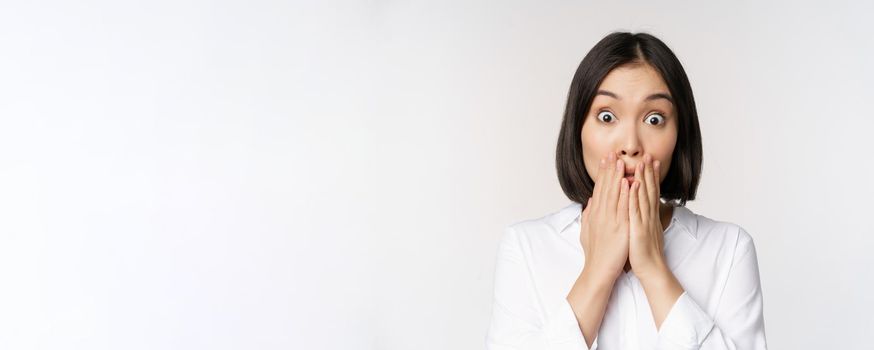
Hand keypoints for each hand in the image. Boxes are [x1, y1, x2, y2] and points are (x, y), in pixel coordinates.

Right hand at [579, 152, 629, 280]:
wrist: (598, 270)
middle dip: (609, 169)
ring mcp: (609, 220)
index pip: (599, 189)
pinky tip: (627, 183)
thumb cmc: (595, 253)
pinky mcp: (619, 228)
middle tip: (612, 153)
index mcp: (595, 214)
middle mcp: (600, 214)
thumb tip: (590, 201)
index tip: (606, 159)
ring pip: (613, 194)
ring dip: (617, 177)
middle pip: (605, 187)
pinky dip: (625, 194)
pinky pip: (623, 208)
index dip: (603, 173)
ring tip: (620, 161)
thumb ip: (589, 214)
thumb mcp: (588, 230)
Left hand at [628, 153, 667, 279]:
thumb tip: (639, 210)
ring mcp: (644, 222)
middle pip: (649, 190)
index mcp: (648, 217)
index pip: (649, 193)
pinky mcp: (638, 229)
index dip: (649, 177)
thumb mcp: (643, 232)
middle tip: (648, 155)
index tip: (649, 162)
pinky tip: (633, 184)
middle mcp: (648, 217)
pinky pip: (636, 210)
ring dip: (643, 178)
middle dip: (648, 172)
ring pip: (644, 196)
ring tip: (641, 162)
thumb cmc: (645, 253)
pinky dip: (634, 196)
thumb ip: (641, 219)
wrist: (651, 270)